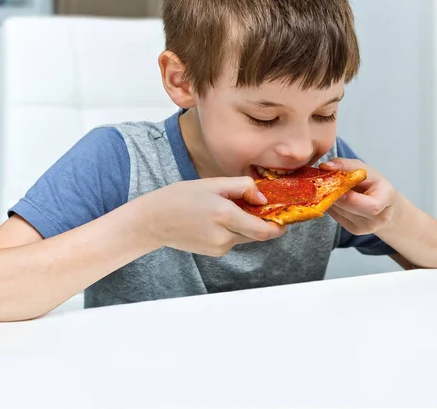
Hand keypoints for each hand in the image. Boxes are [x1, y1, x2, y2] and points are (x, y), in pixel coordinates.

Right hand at [137, 177, 286, 256]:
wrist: (153, 221)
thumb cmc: (180, 198)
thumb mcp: (213, 183)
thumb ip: (243, 187)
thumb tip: (264, 199)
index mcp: (225, 216)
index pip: (264, 230)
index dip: (278, 226)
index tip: (283, 217)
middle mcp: (224, 236)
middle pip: (257, 234)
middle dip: (261, 222)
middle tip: (256, 206)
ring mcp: (219, 247)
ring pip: (244, 237)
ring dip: (245, 225)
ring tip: (227, 208)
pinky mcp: (214, 252)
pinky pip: (232, 240)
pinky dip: (232, 230)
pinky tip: (216, 219)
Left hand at [319, 158, 398, 235]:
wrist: (384, 204)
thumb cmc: (374, 184)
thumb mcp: (364, 169)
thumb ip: (345, 165)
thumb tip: (324, 166)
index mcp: (386, 199)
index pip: (370, 206)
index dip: (350, 198)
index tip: (335, 186)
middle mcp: (379, 217)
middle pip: (350, 208)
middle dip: (334, 195)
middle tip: (323, 183)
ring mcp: (366, 227)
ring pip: (340, 213)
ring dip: (329, 200)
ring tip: (328, 188)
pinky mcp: (355, 230)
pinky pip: (337, 218)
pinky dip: (331, 206)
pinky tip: (333, 198)